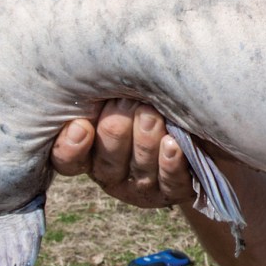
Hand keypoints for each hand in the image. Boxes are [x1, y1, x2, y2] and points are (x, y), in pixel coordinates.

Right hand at [51, 100, 195, 208]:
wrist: (197, 122)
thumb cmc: (147, 96)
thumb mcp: (120, 93)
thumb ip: (104, 92)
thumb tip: (93, 73)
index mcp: (90, 151)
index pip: (68, 159)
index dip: (71, 147)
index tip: (81, 126)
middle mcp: (114, 173)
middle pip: (106, 162)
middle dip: (116, 131)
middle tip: (127, 104)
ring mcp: (144, 187)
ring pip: (140, 171)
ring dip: (145, 143)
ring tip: (152, 117)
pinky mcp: (174, 192)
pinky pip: (171, 183)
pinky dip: (171, 163)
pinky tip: (173, 145)